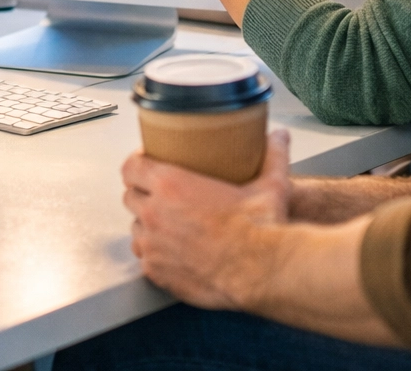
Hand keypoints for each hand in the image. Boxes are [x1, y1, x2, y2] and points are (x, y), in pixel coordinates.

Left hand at [123, 130, 293, 308]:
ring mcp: (153, 244)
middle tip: (161, 197)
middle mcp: (155, 212)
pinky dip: (156, 255)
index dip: (136, 165)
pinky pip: (145, 258)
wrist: (262, 272)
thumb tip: (280, 137)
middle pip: (130, 197)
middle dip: (142, 195)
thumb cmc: (261, 228)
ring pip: (136, 229)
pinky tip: (174, 253)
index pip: (131, 167)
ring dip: (148, 226)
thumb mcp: (270, 184)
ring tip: (169, 227)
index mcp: (171, 184)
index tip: (144, 165)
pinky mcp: (157, 271)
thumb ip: (273, 156)